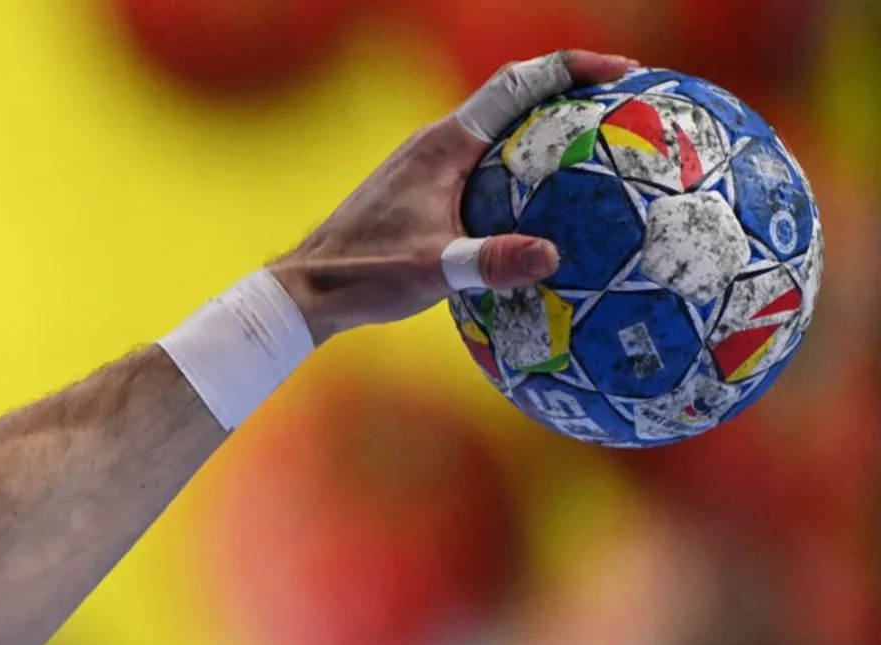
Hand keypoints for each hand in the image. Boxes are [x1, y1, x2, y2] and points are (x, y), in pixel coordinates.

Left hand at [272, 50, 635, 344]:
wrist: (309, 287)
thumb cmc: (364, 275)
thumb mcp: (432, 271)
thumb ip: (489, 262)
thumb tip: (552, 255)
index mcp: (444, 145)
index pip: (516, 85)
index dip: (570, 68)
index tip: (621, 72)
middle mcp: (437, 143)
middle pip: (514, 98)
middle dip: (569, 92)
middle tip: (624, 107)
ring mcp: (428, 164)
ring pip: (498, 132)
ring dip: (544, 129)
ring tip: (596, 149)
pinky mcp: (423, 189)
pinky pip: (484, 163)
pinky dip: (520, 166)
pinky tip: (542, 203)